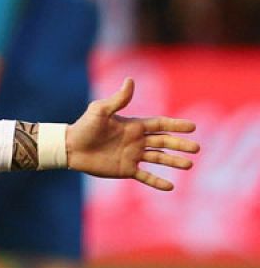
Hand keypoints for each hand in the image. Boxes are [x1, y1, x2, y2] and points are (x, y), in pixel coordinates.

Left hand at [66, 78, 198, 189]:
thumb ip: (118, 99)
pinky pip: (145, 176)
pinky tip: (170, 187)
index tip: (192, 127)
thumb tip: (130, 80)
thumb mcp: (101, 110)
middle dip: (180, 145)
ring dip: (174, 162)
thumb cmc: (84, 126)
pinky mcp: (125, 169)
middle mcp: (137, 140)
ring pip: (159, 158)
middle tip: (197, 149)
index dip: (176, 125)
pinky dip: (157, 181)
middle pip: (164, 142)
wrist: (70, 148)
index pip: (161, 125)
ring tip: (189, 165)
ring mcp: (132, 156)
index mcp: (134, 126)